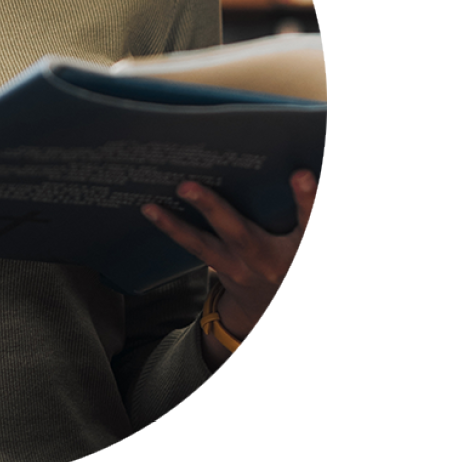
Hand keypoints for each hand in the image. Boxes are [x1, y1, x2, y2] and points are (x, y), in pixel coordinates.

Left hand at [141, 170, 316, 354]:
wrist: (278, 302)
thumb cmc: (296, 254)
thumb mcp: (308, 236)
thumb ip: (307, 209)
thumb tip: (301, 159)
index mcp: (302, 247)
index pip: (311, 222)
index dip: (307, 200)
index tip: (300, 173)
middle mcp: (271, 261)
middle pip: (241, 235)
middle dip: (212, 209)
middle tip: (186, 186)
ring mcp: (243, 269)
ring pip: (206, 247)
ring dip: (176, 225)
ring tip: (151, 206)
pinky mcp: (222, 268)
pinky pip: (195, 248)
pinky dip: (173, 229)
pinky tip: (150, 209)